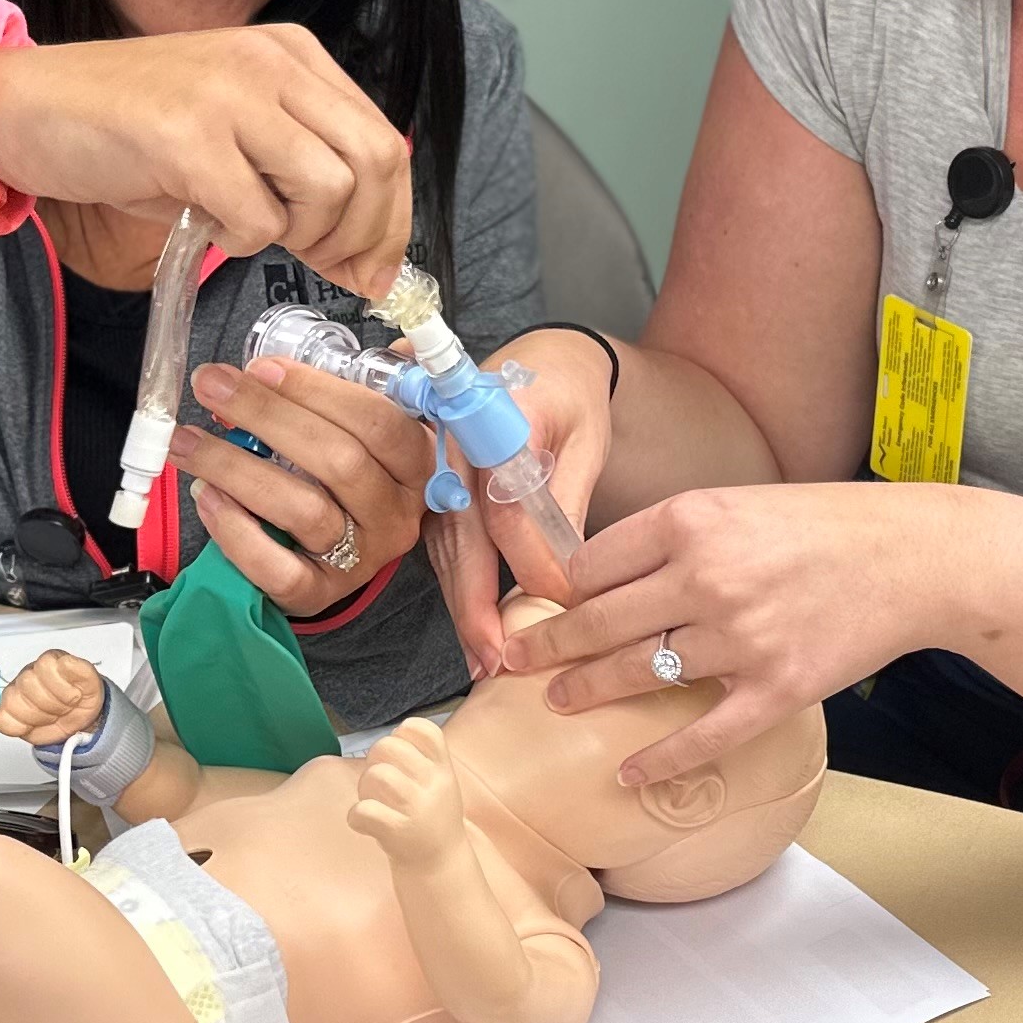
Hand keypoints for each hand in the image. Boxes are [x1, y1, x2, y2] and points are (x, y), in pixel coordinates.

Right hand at [0, 26, 412, 296]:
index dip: (391, 217)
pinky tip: (202, 220)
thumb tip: (366, 256)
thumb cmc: (124, 130)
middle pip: (373, 163)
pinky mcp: (188, 135)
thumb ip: (299, 177)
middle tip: (323, 267)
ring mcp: (230, 93)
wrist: (23, 105)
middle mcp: (271, 62)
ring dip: (298, 237)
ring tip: (246, 230)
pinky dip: (239, 241)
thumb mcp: (231, 137)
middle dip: (361, 236)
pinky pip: (257, 218)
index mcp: (291, 54)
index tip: (375, 268)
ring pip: (327, 190)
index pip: (383, 140)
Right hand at [0, 648, 109, 746]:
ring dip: (37, 716)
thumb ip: (82, 670)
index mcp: (49, 661)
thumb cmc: (82, 698)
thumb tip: (66, 662)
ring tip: (51, 716)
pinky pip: (0, 719)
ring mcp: (15, 692)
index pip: (44, 666)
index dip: (62, 686)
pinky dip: (17, 726)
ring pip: (12, 701)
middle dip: (52, 703)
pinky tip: (33, 725)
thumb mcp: (92, 684)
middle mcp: (29, 673)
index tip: (75, 696)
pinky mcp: (7, 712)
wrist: (80, 720)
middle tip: (64, 708)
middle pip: (27, 684)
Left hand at [178, 355, 436, 617]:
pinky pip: (279, 569)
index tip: (259, 367)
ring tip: (186, 441)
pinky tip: (205, 497)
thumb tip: (363, 345)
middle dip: (266, 415)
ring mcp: (360, 559)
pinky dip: (237, 533)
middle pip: (338, 461)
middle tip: (210, 385)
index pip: (378, 421)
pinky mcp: (320, 595)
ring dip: (237, 468)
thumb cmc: (349, 478)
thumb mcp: (369, 433)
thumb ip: (361, 391)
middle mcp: (395, 514)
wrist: (343, 555)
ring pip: (303, 511)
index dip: (317, 390)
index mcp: (415, 464)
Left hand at [344, 719, 467, 866]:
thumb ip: (424, 759)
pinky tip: (363, 823)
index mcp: (443, 770)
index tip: (400, 752)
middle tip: (379, 780)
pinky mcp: (398, 832)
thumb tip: (394, 735)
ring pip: (377, 775)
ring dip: (365, 787)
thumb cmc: (431, 819)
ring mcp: (417, 809)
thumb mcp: (442, 784)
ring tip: (372, 801)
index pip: (424, 730)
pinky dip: (355, 816)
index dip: (402, 733)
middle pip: (389, 746)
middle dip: (374, 758)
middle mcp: (433, 786)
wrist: (440, 866)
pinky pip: (364, 810)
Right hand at [426, 329, 616, 674]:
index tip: (563, 605)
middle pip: (461, 538)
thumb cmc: (569, 397)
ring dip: (464, 608)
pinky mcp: (436, 490)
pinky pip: (444, 546)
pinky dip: (459, 589)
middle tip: (496, 662)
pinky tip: (475, 631)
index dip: (534, 563)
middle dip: (476, 606)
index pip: (507, 508)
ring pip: (445, 550)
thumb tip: (571, 571)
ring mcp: (436, 469)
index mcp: (492, 422)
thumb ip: (571, 497)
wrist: (542, 360)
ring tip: (484, 661)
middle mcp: (452, 447)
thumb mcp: (586, 438)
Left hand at [502, 480, 952, 784]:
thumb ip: (675, 535)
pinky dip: (658, 759)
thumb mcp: (739, 504)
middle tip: (513, 663)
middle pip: (600, 621)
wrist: (913, 558)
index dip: (556, 590)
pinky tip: (627, 771)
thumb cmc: (827, 526)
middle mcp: (706, 576)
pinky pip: (701, 734)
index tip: (534, 608)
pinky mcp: (775, 688)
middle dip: (548, 647)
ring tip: (559, 701)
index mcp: (692, 519)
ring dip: (588, 692)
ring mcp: (740, 637)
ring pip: (638, 674)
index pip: (594, 562)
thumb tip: (603, 574)